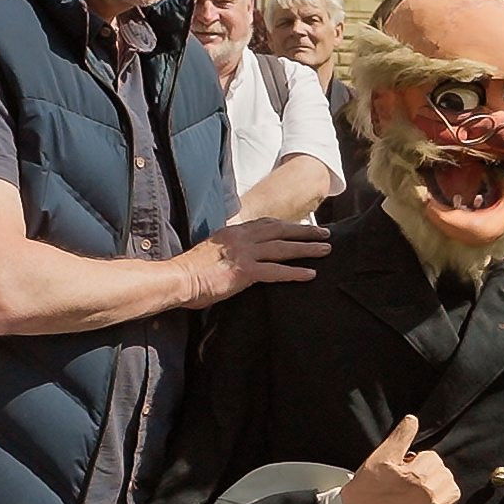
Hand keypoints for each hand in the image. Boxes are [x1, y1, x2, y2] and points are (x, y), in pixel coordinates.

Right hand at [175, 218, 329, 308]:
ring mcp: (244, 253)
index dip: (287, 225)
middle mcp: (241, 238)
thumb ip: (228, 249)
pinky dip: (295, 272)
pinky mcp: (244, 271)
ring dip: (307, 248)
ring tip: (326, 249)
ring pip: (283, 248)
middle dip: (305, 231)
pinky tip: (310, 274)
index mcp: (233, 232)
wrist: (177, 279)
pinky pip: (276, 271)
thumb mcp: (212, 251)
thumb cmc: (190, 271)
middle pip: (280, 230)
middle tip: (324, 233)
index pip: (266, 223)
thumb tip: (237, 256)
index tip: (302, 226)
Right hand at [341, 416, 460, 503]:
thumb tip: (413, 419)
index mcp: (419, 477)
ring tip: (416, 488)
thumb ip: (401, 436)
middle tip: (406, 478)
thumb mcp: (382, 456)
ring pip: (449, 488)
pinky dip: (441, 502)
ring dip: (436, 484)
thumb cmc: (368, 487)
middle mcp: (430, 496)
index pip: (432, 457)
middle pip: (442, 471)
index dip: (415, 459)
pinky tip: (423, 500)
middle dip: (427, 471)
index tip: (402, 468)